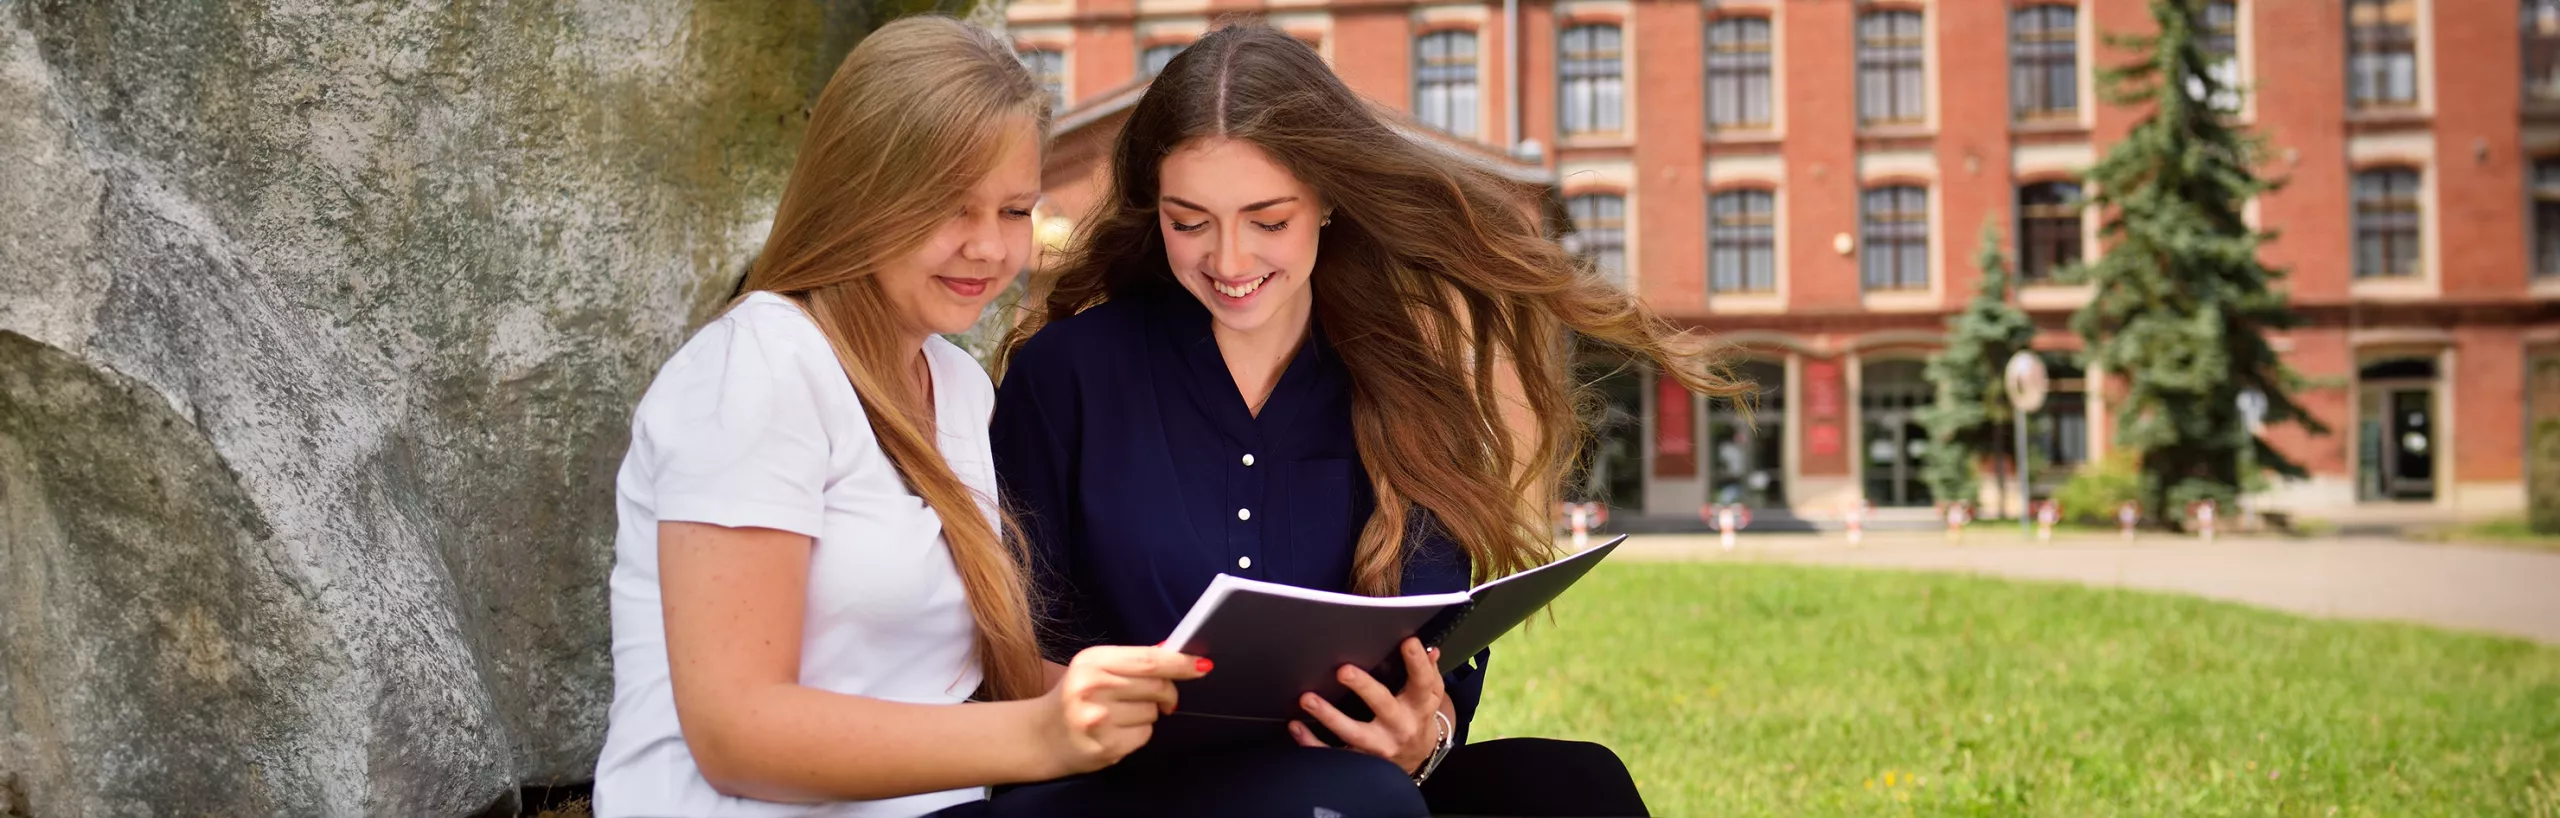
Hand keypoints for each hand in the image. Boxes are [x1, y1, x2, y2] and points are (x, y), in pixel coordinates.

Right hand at [1038, 645, 1209, 776]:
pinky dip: (1138, 733)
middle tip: (1159, 697)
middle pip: (1157, 686)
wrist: (1038, 736)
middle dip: (1167, 692)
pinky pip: (1145, 735)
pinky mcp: (1105, 746)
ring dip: (1147, 714)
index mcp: (1092, 662)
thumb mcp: (1094, 669)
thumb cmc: (1074, 697)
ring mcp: (1098, 719)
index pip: (1148, 661)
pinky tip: (1116, 732)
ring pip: (1153, 712)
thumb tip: (1171, 650)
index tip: (1202, 665)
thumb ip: (1132, 661)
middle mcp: (1092, 688)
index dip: (1180, 663)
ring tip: (1118, 715)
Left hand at [1288, 638, 1445, 772]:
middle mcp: (1400, 726)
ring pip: (1353, 733)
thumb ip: (1427, 671)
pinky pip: (1334, 754)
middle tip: (1344, 670)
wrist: (1415, 756)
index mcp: (1419, 705)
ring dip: (1329, 715)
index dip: (1417, 663)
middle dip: (1364, 688)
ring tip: (1308, 699)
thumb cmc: (1416, 715)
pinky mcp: (1361, 760)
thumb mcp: (1429, 695)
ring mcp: (1380, 746)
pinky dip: (1312, 742)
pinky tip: (1296, 726)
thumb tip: (1429, 650)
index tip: (1408, 642)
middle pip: (1383, 705)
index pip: (1422, 682)